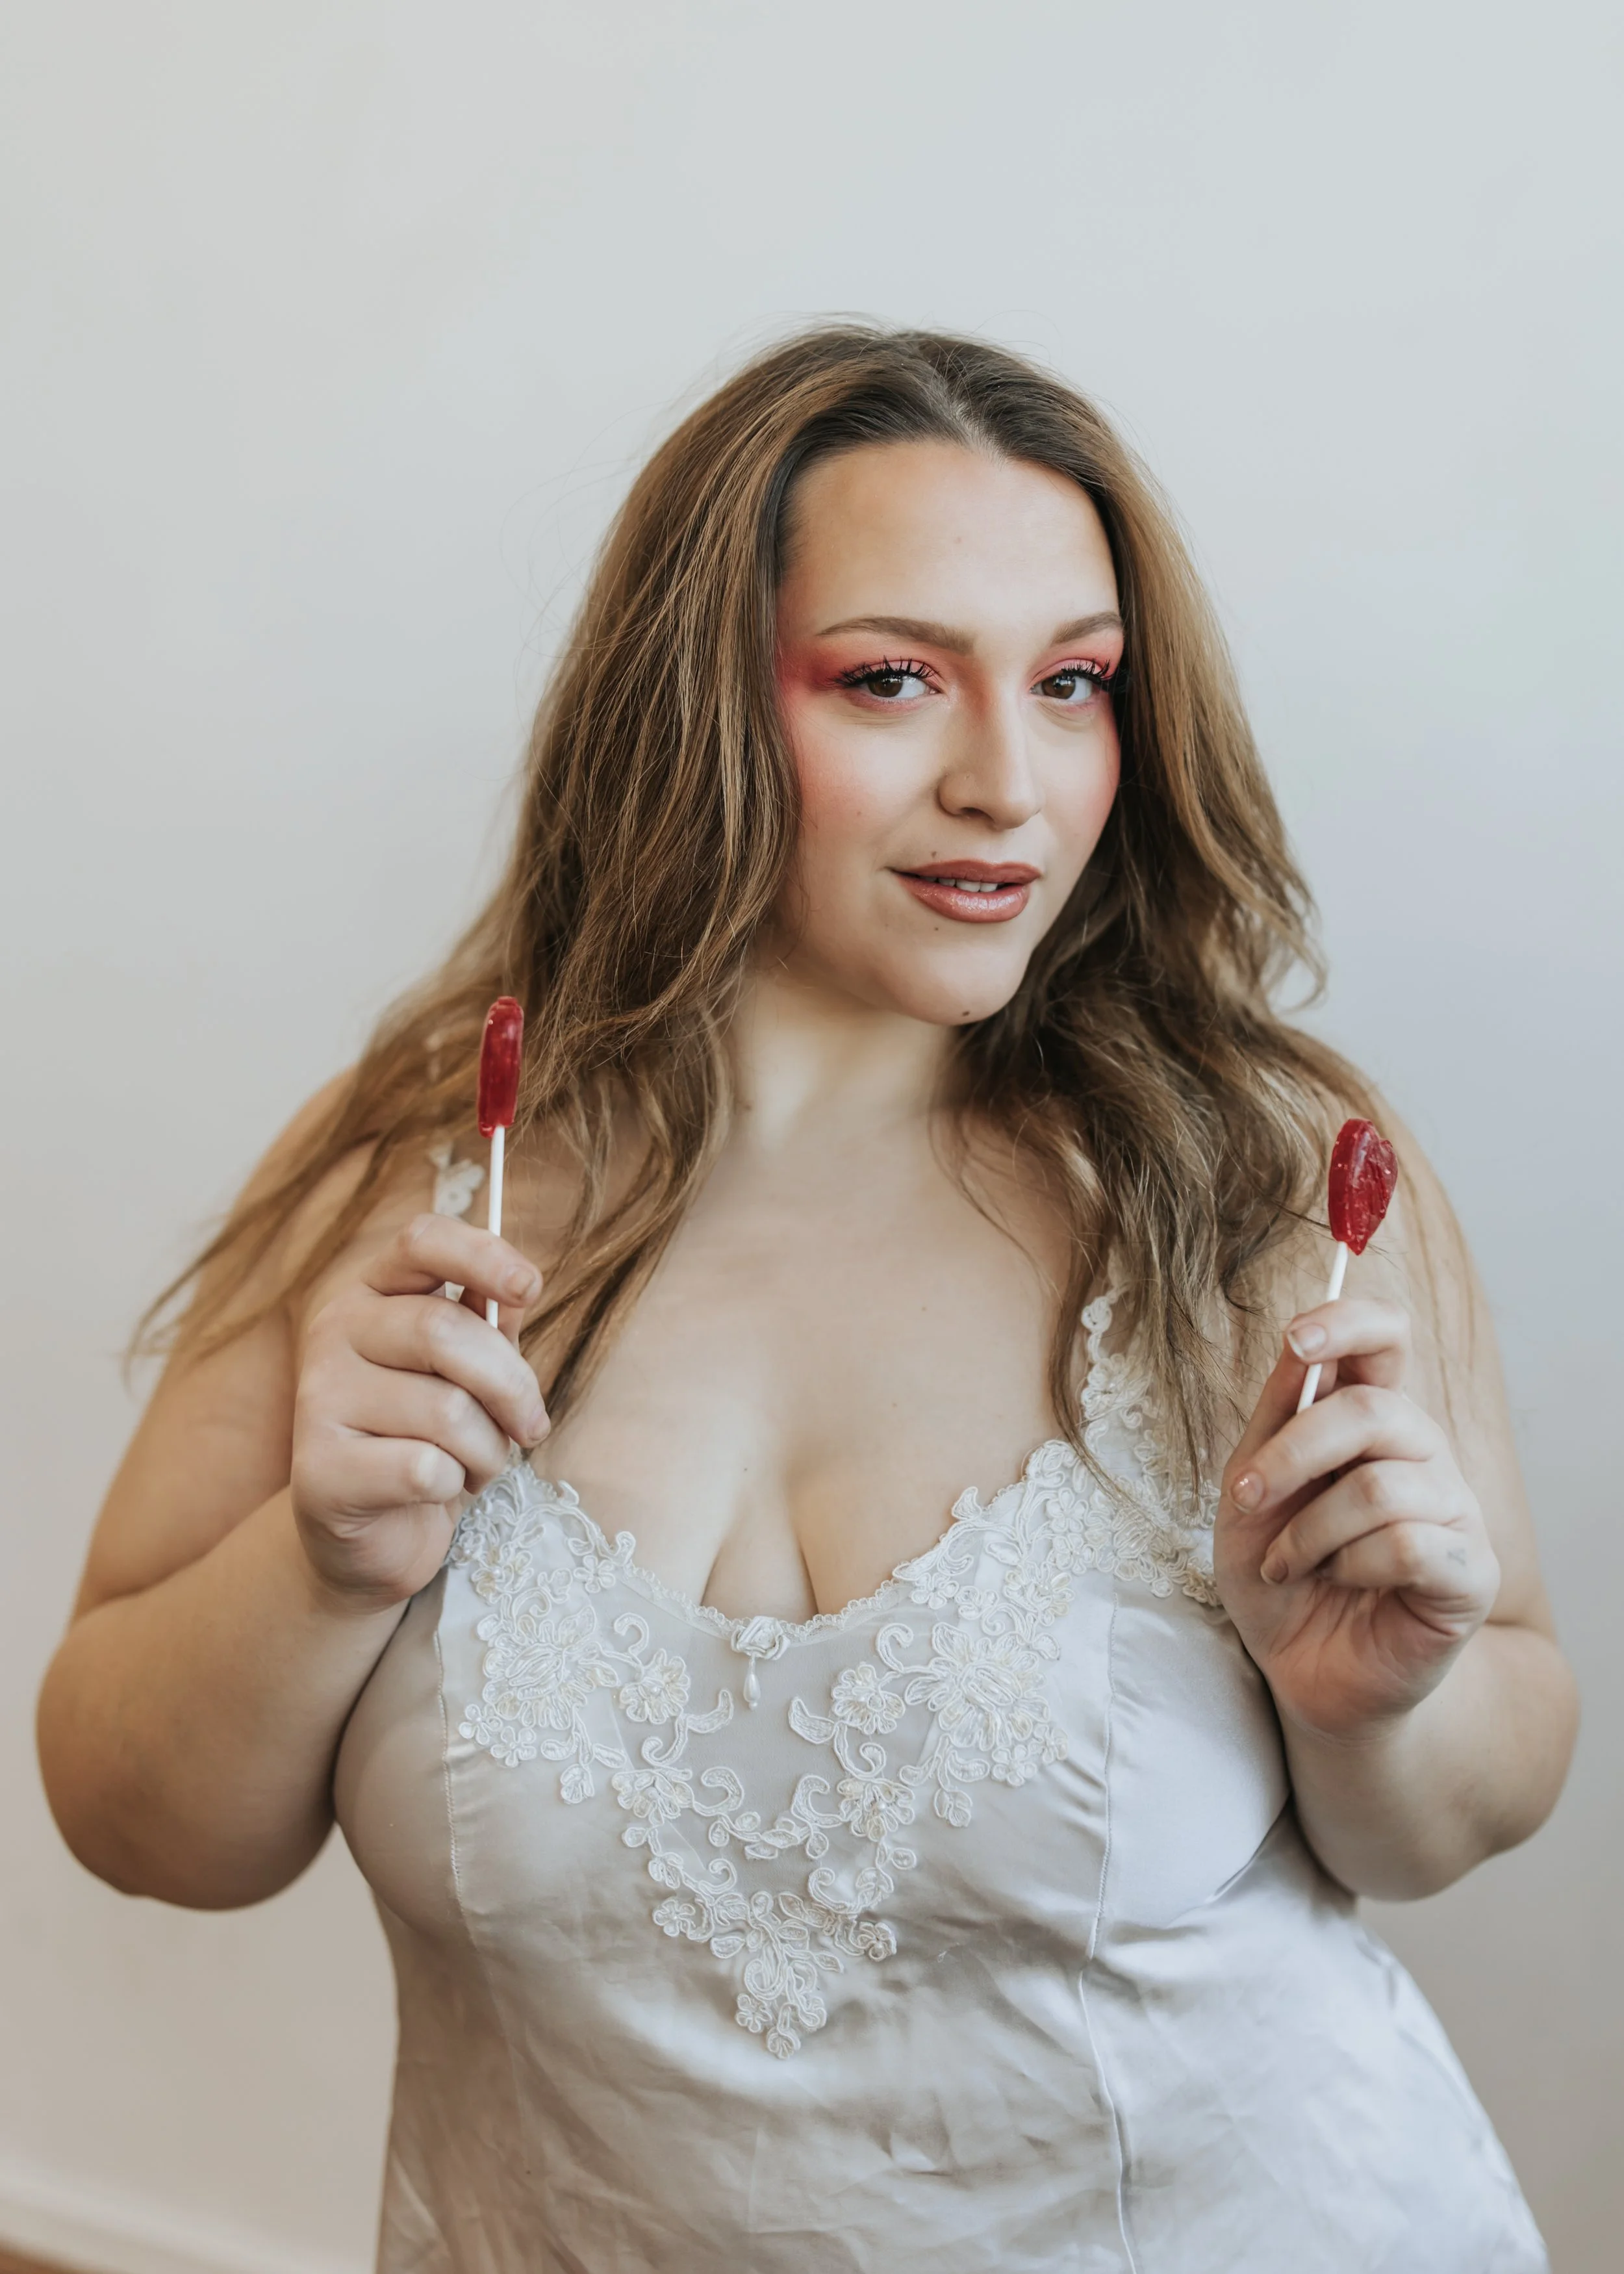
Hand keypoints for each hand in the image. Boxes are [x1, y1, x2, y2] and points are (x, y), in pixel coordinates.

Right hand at [290, 1214, 547, 1609]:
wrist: (371, 1538)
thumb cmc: (429, 1443)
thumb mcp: (468, 1376)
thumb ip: (488, 1327)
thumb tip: (517, 1292)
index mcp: (371, 1294)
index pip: (421, 1241)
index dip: (482, 1255)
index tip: (531, 1288)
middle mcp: (334, 1334)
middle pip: (446, 1330)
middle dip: (512, 1386)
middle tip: (530, 1427)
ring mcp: (317, 1400)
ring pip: (446, 1409)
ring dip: (488, 1449)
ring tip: (475, 1465)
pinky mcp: (318, 1470)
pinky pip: (425, 1468)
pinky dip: (453, 1486)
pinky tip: (437, 1492)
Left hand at [1213, 1297, 1499, 1740]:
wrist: (1305, 1672)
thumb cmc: (1279, 1575)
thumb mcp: (1251, 1492)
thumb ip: (1276, 1420)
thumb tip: (1297, 1346)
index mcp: (1368, 1420)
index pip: (1386, 1338)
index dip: (1348, 1324)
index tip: (1296, 1339)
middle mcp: (1421, 1452)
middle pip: (1374, 1411)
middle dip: (1292, 1454)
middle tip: (1246, 1498)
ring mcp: (1454, 1509)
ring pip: (1381, 1487)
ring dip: (1308, 1532)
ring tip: (1285, 1564)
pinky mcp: (1471, 1572)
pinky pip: (1408, 1545)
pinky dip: (1351, 1567)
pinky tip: (1340, 1584)